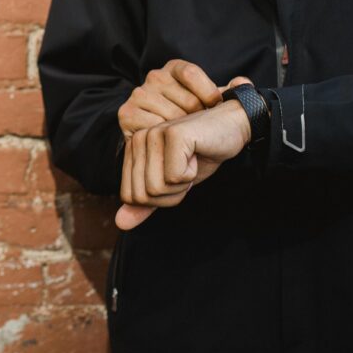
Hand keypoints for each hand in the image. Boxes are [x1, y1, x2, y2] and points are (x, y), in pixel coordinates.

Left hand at [116, 77, 252, 230]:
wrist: (231, 129)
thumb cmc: (200, 155)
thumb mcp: (171, 185)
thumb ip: (147, 204)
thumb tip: (121, 224)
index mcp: (132, 150)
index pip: (131, 197)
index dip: (159, 198)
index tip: (175, 177)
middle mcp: (137, 139)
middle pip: (143, 195)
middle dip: (171, 193)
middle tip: (185, 170)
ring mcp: (153, 134)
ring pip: (157, 188)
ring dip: (182, 184)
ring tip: (190, 161)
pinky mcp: (173, 135)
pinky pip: (175, 177)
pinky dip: (191, 174)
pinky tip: (196, 154)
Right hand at [118, 60, 221, 137]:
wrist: (166, 141)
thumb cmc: (190, 119)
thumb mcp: (209, 103)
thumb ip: (228, 92)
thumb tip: (243, 83)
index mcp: (173, 68)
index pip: (191, 73)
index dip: (207, 93)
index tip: (214, 108)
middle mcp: (154, 77)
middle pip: (185, 99)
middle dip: (198, 118)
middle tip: (201, 129)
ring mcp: (139, 95)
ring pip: (171, 116)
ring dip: (183, 131)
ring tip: (188, 138)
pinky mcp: (127, 114)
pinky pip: (153, 128)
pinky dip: (165, 139)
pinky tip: (172, 143)